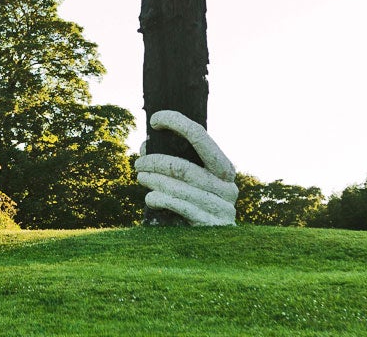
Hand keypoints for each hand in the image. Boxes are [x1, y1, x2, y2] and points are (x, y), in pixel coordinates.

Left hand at [136, 110, 236, 225]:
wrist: (215, 246)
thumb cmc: (197, 206)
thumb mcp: (193, 182)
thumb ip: (175, 162)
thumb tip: (147, 144)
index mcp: (224, 168)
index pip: (200, 136)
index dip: (176, 123)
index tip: (154, 120)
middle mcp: (227, 186)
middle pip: (183, 166)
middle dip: (155, 161)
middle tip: (138, 163)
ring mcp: (222, 207)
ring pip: (178, 187)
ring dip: (153, 180)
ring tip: (140, 177)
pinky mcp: (212, 225)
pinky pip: (180, 207)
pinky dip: (160, 199)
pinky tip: (149, 197)